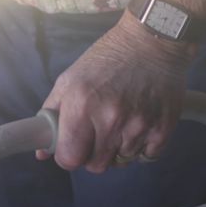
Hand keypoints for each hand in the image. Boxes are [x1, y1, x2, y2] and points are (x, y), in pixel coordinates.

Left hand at [38, 20, 192, 172]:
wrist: (152, 40)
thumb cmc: (106, 58)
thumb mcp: (70, 78)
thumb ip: (53, 114)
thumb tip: (42, 152)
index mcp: (81, 105)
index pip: (69, 158)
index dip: (68, 155)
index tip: (72, 146)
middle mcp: (109, 119)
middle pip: (96, 166)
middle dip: (93, 154)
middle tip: (97, 134)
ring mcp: (139, 125)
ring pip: (122, 161)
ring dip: (119, 149)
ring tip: (121, 123)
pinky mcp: (163, 128)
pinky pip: (147, 157)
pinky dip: (142, 147)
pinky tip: (140, 125)